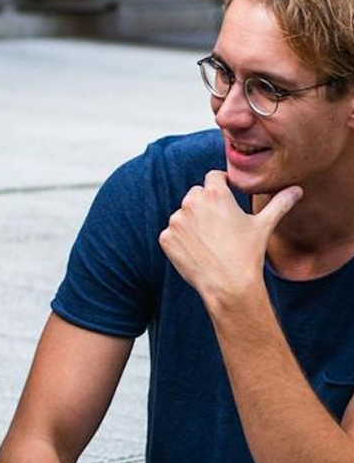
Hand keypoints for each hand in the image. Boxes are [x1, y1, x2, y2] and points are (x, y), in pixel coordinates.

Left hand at [158, 170, 300, 307]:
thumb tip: (297, 190)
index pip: (214, 176)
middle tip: (221, 226)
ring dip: (193, 223)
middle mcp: (191, 202)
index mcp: (215, 193)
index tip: (228, 197)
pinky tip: (198, 251)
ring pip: (184, 214)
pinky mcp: (165, 238)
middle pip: (197, 194)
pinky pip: (172, 233)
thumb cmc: (248, 254)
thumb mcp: (264, 225)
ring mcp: (176, 220)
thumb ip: (279, 203)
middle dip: (207, 205)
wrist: (228, 286)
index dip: (222, 185)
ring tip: (211, 242)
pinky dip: (181, 240)